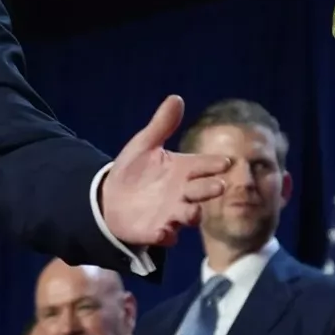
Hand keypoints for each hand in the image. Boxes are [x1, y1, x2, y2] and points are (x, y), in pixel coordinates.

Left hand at [99, 95, 231, 248]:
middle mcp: (183, 193)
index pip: (204, 165)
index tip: (225, 162)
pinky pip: (165, 236)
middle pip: (202, 191)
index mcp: (183, 170)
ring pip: (189, 216)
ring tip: (193, 212)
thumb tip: (175, 98)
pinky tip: (161, 233)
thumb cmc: (134, 170)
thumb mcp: (144, 145)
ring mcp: (172, 214)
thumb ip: (161, 125)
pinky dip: (165, 235)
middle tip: (218, 186)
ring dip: (192, 215)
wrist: (110, 198)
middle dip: (210, 189)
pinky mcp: (157, 231)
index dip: (214, 164)